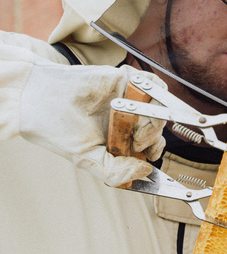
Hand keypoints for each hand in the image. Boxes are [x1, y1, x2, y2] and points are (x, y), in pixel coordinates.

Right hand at [19, 63, 165, 185]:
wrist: (38, 101)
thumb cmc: (59, 131)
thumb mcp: (87, 160)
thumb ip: (116, 172)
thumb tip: (146, 171)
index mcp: (121, 141)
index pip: (150, 147)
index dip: (155, 150)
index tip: (149, 155)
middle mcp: (128, 121)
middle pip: (157, 128)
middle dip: (153, 136)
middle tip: (137, 139)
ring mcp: (128, 101)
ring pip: (160, 107)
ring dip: (155, 116)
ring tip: (135, 123)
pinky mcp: (125, 81)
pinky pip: (153, 83)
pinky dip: (154, 90)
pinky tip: (138, 99)